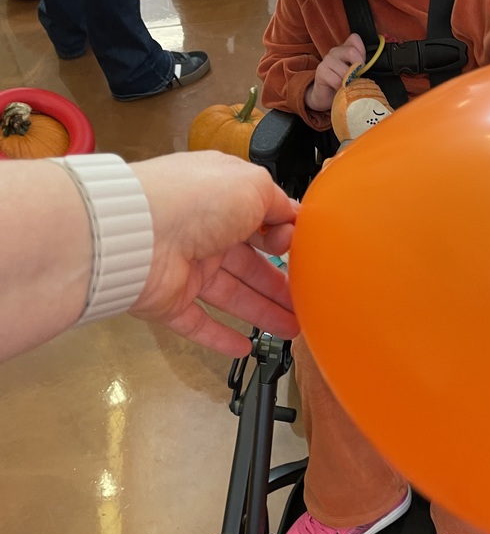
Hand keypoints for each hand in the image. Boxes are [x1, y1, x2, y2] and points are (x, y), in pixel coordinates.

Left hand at [129, 151, 298, 356]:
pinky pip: (197, 322)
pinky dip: (219, 337)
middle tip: (307, 301)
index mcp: (221, 197)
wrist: (137, 233)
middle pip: (249, 264)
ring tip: (292, 328)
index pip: (260, 221)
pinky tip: (244, 347)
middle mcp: (203, 230)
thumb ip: (278, 202)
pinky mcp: (169, 300)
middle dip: (280, 283)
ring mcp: (185, 266)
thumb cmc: (192, 200)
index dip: (283, 238)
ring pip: (231, 295)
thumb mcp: (253, 186)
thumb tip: (293, 216)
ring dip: (262, 312)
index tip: (304, 252)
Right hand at [305, 33, 366, 111]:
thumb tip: (371, 67)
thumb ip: (362, 66)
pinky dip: (341, 88)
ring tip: (348, 86)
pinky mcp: (321, 71)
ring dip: (350, 82)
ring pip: (345, 70)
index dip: (362, 52)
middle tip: (357, 78)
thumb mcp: (356, 73)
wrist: (327, 96)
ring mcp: (327, 60)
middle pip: (351, 52)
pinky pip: (336, 80)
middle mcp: (335, 51)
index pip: (355, 39)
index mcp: (345, 48)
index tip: (362, 65)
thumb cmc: (344, 83)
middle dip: (358, 68)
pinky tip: (340, 90)